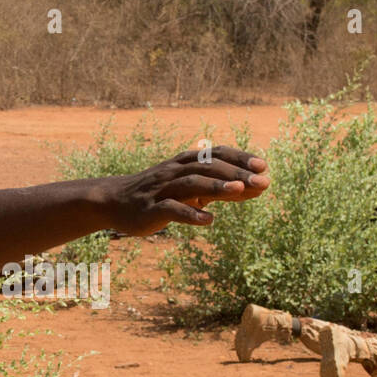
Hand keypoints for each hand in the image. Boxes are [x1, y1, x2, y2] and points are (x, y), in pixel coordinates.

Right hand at [100, 146, 269, 235]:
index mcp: (184, 163)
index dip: (240, 158)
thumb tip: (251, 187)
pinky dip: (190, 214)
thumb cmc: (156, 193)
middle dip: (237, 173)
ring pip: (191, 184)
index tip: (264, 166)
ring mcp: (161, 190)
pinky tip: (209, 221)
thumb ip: (216, 186)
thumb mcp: (186, 185)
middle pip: (208, 168)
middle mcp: (174, 172)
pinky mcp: (150, 210)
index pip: (216, 155)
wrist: (112, 201)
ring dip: (217, 186)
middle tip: (263, 181)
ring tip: (240, 190)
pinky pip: (171, 210)